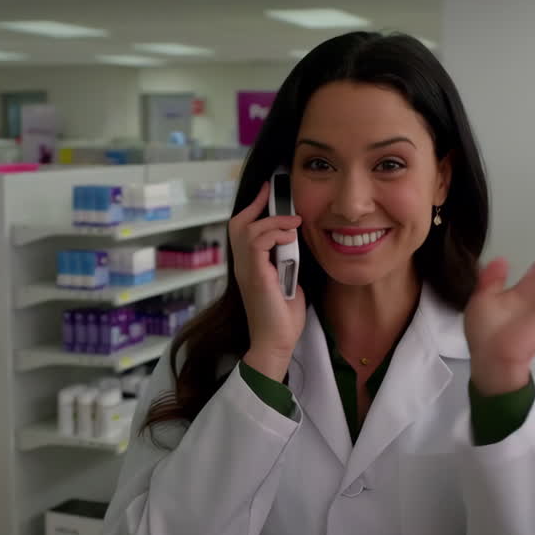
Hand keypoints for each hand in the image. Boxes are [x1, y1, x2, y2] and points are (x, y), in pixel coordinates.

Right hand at [229, 182, 306, 380]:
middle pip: (238, 224)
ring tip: (293, 224)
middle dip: (257, 205)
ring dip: (273, 221)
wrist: (276, 342)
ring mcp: (246, 270)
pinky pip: (257, 242)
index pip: (242, 230)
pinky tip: (290, 237)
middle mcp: (243, 266)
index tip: (267, 192)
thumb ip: (287, 262)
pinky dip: (275, 234)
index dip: (253, 208)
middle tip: (273, 193)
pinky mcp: (256, 276)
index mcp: (249, 266)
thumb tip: (296, 245)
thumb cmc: (282, 317)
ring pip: (247, 229)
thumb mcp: (288, 281)